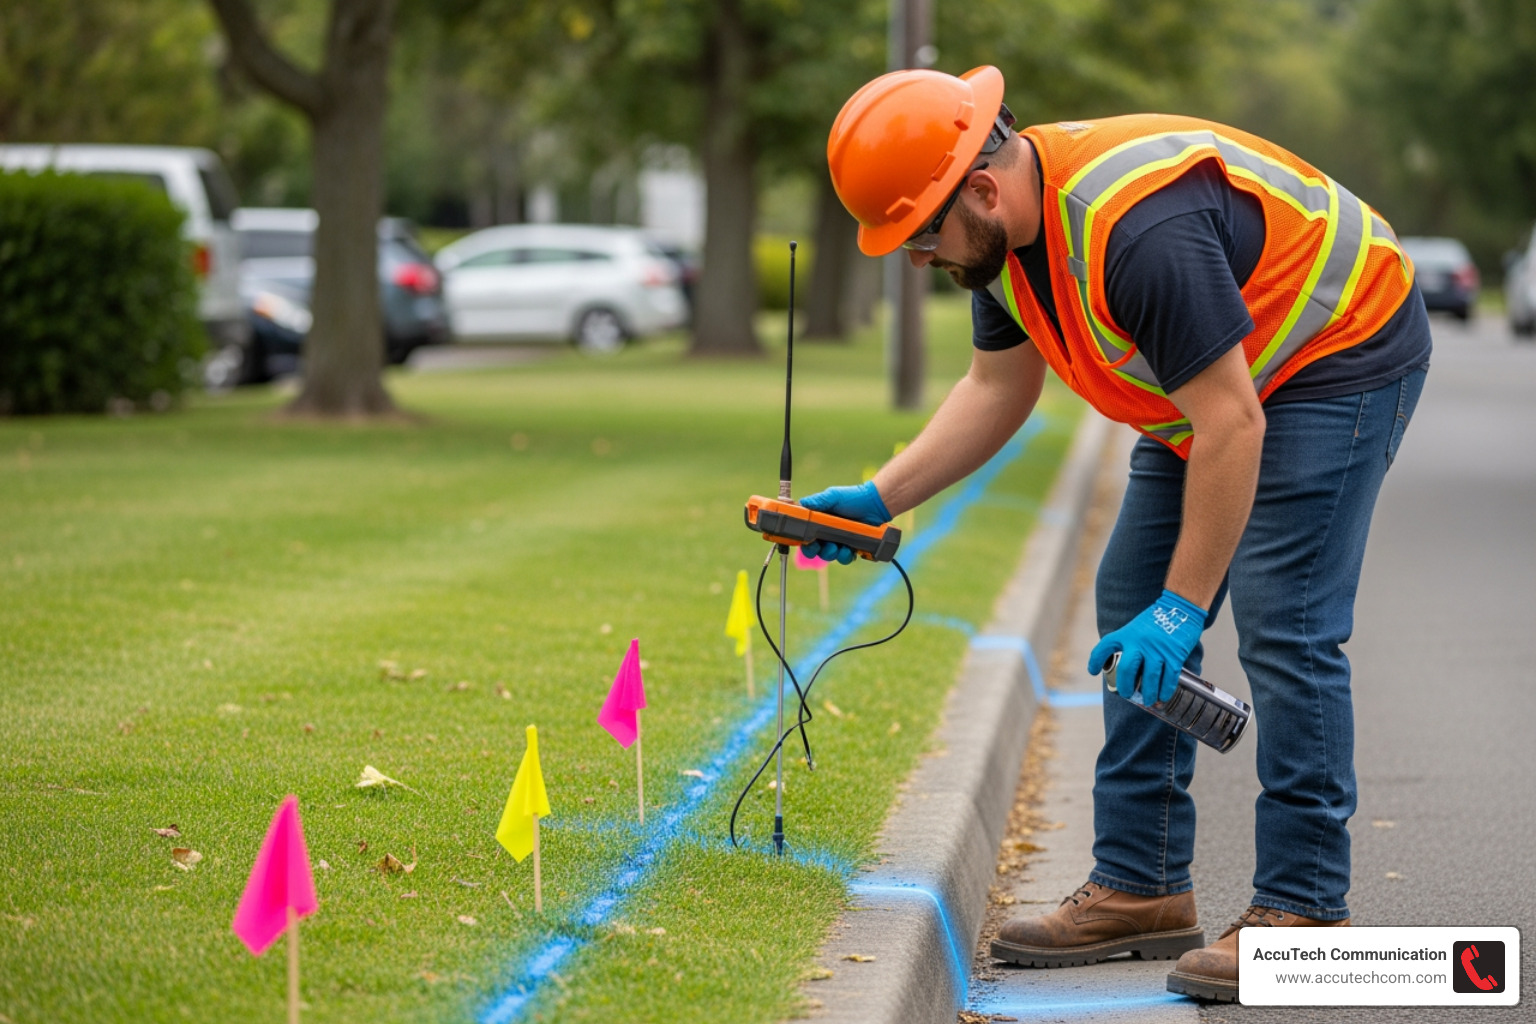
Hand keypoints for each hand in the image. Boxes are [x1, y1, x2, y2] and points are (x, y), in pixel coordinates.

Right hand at [797, 482, 890, 564]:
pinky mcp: (851, 547)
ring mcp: (839, 540)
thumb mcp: (833, 496)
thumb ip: (817, 501)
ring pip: (829, 555)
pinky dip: (845, 556)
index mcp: (819, 521)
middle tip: (821, 546)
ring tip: (838, 547)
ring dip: (831, 554)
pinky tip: (848, 549)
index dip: (804, 542)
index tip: (807, 542)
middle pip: (815, 549)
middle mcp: (827, 532)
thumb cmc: (854, 497)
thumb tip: (801, 505)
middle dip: (816, 550)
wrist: (875, 505)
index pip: (806, 535)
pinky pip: (844, 558)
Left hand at [1087, 589, 1206, 704]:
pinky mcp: (1174, 654)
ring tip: (1148, 701)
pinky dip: (1166, 689)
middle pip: (1127, 670)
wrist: (1179, 608)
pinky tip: (1163, 695)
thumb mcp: (1135, 628)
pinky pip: (1169, 676)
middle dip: (1126, 686)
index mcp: (1127, 634)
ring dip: (1149, 693)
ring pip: (1150, 677)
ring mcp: (1157, 649)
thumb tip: (1126, 669)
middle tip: (1128, 694)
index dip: (1096, 660)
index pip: (1105, 646)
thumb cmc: (1155, 621)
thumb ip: (1128, 644)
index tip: (1093, 671)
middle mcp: (1139, 642)